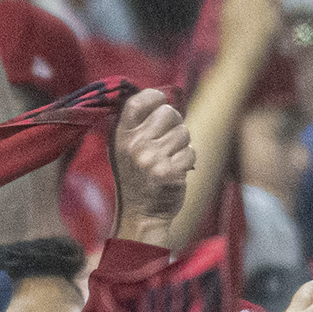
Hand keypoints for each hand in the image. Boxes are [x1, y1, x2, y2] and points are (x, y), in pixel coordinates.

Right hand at [111, 88, 191, 230]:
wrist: (140, 215)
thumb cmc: (136, 178)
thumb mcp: (124, 150)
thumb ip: (136, 125)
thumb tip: (163, 97)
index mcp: (121, 136)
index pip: (138, 101)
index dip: (155, 97)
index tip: (161, 102)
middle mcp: (135, 145)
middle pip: (169, 112)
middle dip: (175, 123)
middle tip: (168, 139)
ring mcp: (151, 160)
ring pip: (184, 133)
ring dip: (182, 145)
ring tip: (169, 159)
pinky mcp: (169, 173)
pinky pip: (191, 153)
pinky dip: (187, 161)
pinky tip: (175, 171)